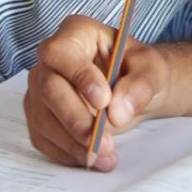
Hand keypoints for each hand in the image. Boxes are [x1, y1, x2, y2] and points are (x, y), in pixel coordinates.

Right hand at [22, 14, 170, 171]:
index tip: (104, 101)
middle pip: (48, 88)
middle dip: (76, 120)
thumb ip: (140, 85)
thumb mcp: (152, 70)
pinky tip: (91, 158)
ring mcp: (40, 87)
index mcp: (76, 33)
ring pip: (42, 118)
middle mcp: (51, 59)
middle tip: (104, 142)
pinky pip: (43, 137)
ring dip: (73, 143)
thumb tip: (117, 111)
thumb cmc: (138, 70)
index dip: (78, 76)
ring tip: (106, 156)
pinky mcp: (39, 114)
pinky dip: (66, 153)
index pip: (61, 52)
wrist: (132, 89)